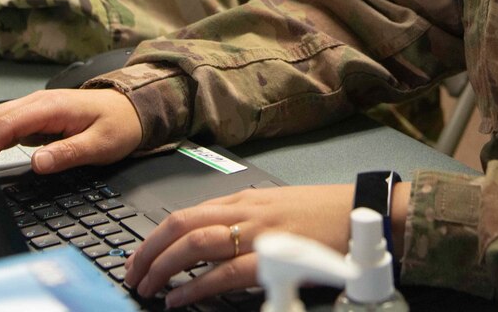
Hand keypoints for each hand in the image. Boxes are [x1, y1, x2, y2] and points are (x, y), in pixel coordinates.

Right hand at [0, 89, 141, 173]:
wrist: (133, 108)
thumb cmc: (120, 123)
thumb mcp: (99, 144)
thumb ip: (66, 153)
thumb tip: (38, 163)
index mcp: (51, 106)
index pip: (6, 124)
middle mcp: (38, 103)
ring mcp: (35, 109)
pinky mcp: (36, 118)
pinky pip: (6, 126)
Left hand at [125, 185, 363, 305]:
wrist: (365, 214)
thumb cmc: (326, 215)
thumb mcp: (277, 209)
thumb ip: (245, 220)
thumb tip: (212, 243)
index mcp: (244, 199)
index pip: (186, 214)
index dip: (155, 237)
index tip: (139, 257)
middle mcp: (246, 210)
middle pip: (181, 225)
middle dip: (149, 251)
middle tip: (132, 274)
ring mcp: (259, 232)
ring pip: (196, 243)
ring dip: (164, 267)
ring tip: (148, 287)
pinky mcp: (275, 255)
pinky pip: (225, 272)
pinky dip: (196, 286)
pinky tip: (179, 299)